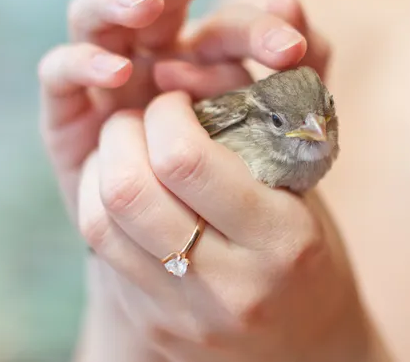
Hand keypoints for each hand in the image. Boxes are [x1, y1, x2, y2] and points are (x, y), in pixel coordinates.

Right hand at [37, 0, 328, 218]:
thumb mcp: (269, 135)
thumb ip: (293, 76)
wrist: (181, 240)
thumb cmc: (225, 184)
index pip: (227, 26)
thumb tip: (289, 0)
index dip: (256, 28)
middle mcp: (150, 58)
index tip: (288, 50)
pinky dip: (82, 63)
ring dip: (118, 1)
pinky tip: (116, 73)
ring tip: (146, 5)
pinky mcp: (67, 111)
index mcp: (201, 60)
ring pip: (96, 18)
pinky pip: (60, 72)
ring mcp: (105, 79)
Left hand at [76, 89, 367, 361]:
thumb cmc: (309, 257)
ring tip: (125, 147)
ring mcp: (185, 311)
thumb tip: (193, 75)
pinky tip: (122, 187)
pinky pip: (103, 250)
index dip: (167, 113)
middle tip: (140, 118)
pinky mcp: (154, 323)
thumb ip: (256, 139)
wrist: (303, 347)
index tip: (175, 102)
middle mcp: (230, 284)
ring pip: (102, 219)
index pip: (187, 160)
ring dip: (102, 164)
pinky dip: (100, 201)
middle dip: (122, 131)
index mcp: (283, 240)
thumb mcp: (304, 196)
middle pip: (131, 189)